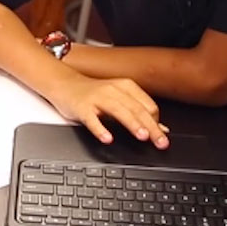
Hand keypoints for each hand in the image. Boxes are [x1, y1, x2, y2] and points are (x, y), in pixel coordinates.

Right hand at [49, 76, 170, 149]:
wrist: (64, 84)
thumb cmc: (93, 93)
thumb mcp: (118, 100)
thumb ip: (137, 113)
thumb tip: (160, 129)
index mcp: (125, 87)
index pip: (148, 105)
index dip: (156, 122)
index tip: (162, 135)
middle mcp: (113, 91)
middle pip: (137, 109)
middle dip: (152, 127)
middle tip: (161, 142)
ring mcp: (97, 98)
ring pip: (118, 111)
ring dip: (132, 124)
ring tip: (142, 137)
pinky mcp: (82, 107)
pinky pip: (91, 119)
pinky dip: (100, 129)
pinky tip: (107, 138)